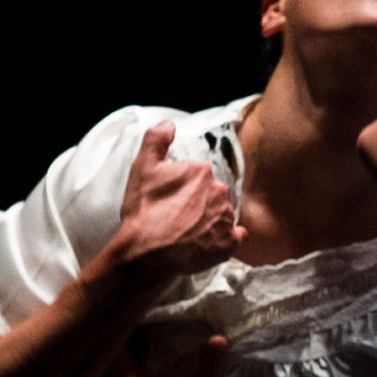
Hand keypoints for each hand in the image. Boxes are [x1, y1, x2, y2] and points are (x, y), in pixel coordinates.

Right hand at [95, 120, 243, 292]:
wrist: (146, 252)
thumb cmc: (144, 211)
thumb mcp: (142, 169)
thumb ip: (156, 140)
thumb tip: (169, 124)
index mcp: (202, 172)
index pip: (197, 174)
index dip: (182, 186)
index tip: (170, 196)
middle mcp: (220, 192)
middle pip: (211, 193)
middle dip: (197, 201)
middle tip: (176, 214)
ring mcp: (227, 219)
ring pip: (222, 214)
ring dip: (209, 219)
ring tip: (187, 230)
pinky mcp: (229, 244)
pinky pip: (234, 237)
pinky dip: (224, 238)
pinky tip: (207, 241)